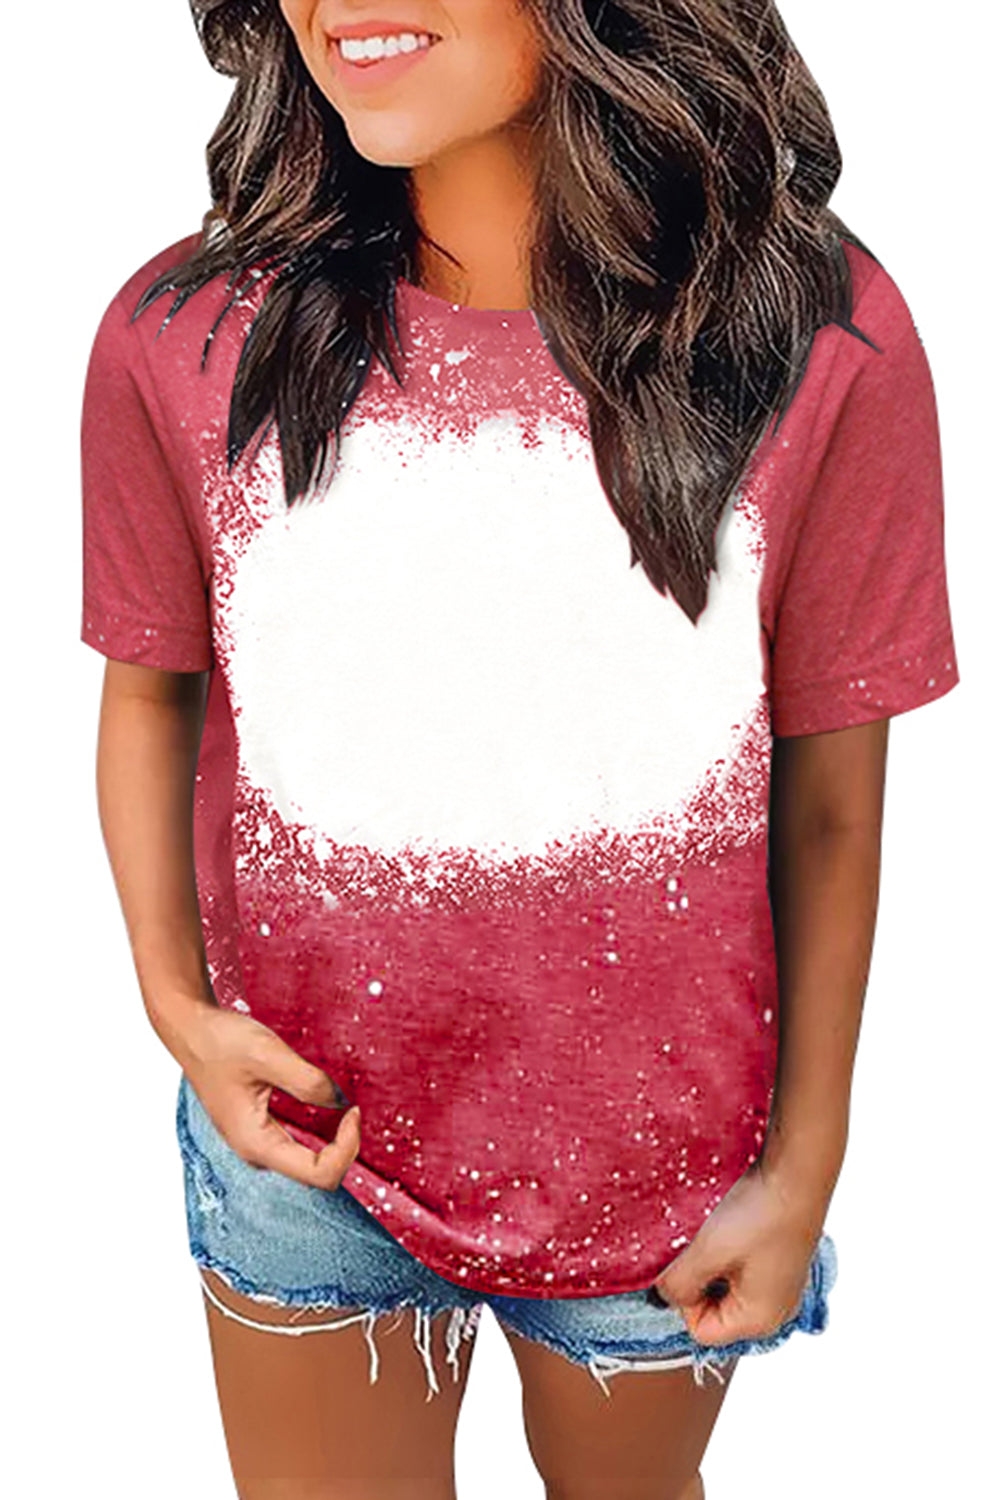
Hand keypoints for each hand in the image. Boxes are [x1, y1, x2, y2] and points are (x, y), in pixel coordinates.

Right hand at [165, 997, 362, 1190]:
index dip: (347, 1148)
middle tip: (354, 1110)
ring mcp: (255, 1143)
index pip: (319, 1174)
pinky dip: (320, 1137)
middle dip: (343, 1148)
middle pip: (316, 1175)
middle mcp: (254, 1152)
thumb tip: (341, 1102)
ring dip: (333, 1144)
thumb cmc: (223, 1042)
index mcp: (256, 1143)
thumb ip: (308, 1081)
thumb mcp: (269, 1054)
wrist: (191, 1032)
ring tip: (346, 1112)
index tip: (354, 1111)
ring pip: (307, 1165)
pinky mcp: (258, 1130)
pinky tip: (329, 1111)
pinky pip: (298, 1149)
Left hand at [650, 1158, 827, 1346]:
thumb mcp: (708, 1251)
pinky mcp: (780, 1264)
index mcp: (759, 1321)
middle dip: (699, 1278)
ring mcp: (780, 1288)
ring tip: (719, 1232)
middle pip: (714, 1310)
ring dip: (713, 1262)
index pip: (701, 1329)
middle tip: (703, 1244)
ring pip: (725, 1286)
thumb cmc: (760, 1214)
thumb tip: (662, 1295)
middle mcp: (775, 1312)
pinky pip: (741, 1270)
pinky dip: (730, 1252)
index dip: (685, 1297)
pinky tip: (734, 1227)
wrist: (798, 1173)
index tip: (691, 1260)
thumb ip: (677, 1283)